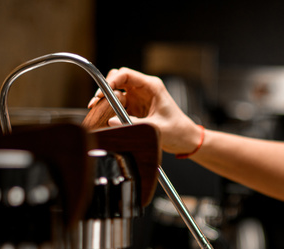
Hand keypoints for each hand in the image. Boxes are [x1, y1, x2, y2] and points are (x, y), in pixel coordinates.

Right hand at [87, 67, 203, 153]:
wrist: (186, 140)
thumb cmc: (178, 130)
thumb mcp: (157, 127)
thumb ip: (134, 123)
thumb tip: (111, 120)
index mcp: (152, 86)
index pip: (126, 74)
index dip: (112, 80)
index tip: (102, 92)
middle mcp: (144, 89)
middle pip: (118, 79)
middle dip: (106, 88)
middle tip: (97, 101)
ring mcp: (139, 98)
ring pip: (116, 91)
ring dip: (106, 99)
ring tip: (98, 109)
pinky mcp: (136, 108)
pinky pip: (119, 103)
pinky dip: (110, 108)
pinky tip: (105, 116)